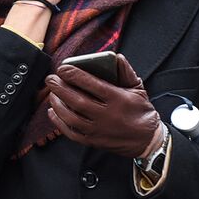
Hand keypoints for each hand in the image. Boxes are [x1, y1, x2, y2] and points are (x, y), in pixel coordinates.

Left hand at [44, 53, 162, 157]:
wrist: (147, 140)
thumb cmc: (141, 111)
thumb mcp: (138, 88)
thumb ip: (126, 72)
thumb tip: (115, 56)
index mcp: (118, 99)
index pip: (92, 84)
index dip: (74, 75)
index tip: (63, 68)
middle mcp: (106, 115)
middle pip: (77, 100)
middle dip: (60, 88)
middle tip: (51, 79)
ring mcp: (98, 130)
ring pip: (71, 117)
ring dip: (57, 104)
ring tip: (51, 93)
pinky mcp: (93, 141)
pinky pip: (71, 133)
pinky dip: (59, 122)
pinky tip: (53, 112)